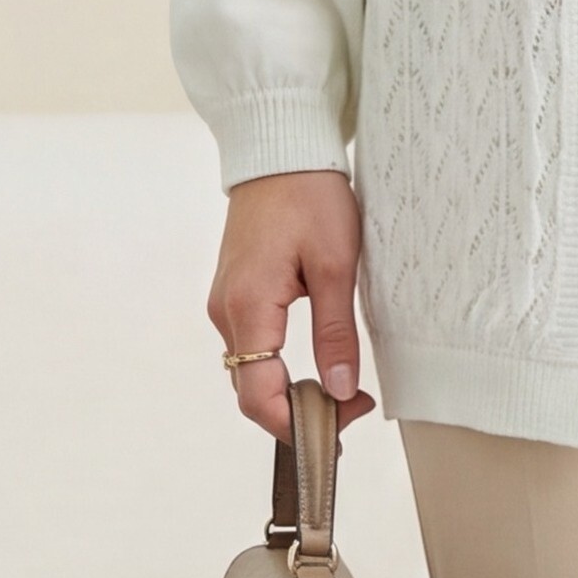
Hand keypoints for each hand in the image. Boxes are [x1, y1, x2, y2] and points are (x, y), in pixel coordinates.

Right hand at [207, 169, 376, 442]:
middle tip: (352, 409)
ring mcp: (225, 303)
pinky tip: (314, 365)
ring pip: (250, 371)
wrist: (281, 151)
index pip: (257, 396)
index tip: (341, 426)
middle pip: (251, 390)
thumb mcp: (336, 264)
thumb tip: (338, 391)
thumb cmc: (310, 196)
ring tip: (341, 392)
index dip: (295, 425)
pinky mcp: (234, 294)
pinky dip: (278, 368)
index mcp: (248, 307)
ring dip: (289, 392)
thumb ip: (335, 332)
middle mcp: (225, 311)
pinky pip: (251, 347)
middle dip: (298, 414)